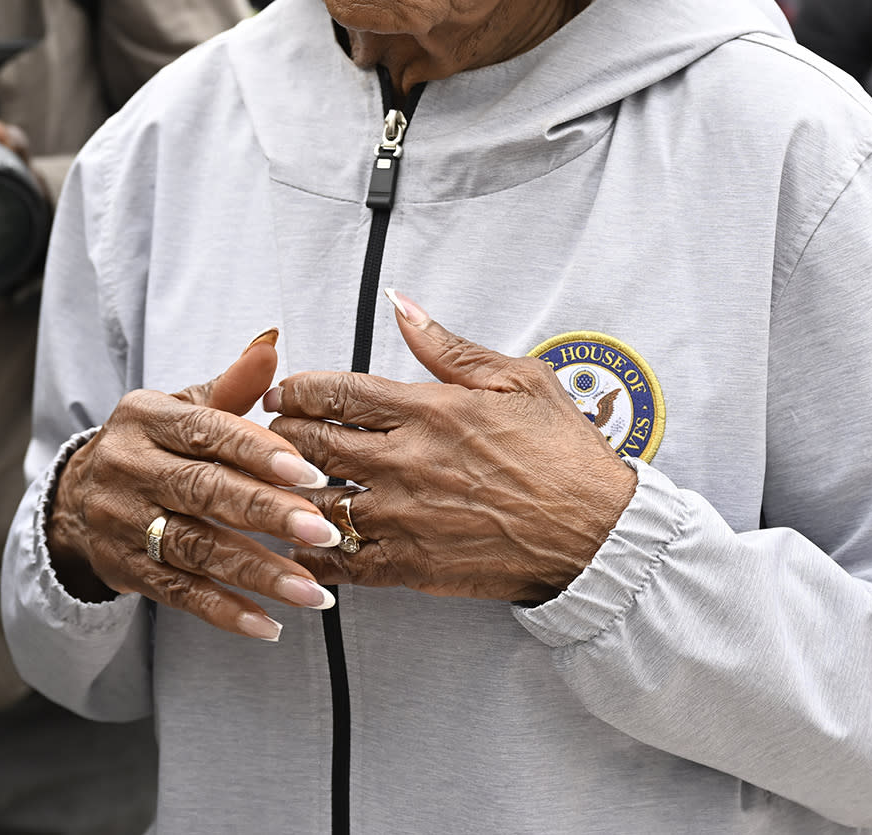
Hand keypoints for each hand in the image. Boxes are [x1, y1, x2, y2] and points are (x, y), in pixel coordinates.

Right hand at [47, 329, 342, 640]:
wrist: (78, 495)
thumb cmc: (157, 445)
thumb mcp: (182, 407)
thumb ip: (232, 386)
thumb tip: (271, 344)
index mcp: (146, 418)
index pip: (208, 432)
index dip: (259, 453)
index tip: (310, 472)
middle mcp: (129, 467)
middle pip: (204, 491)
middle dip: (267, 513)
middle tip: (323, 532)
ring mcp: (124, 523)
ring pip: (197, 548)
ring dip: (258, 573)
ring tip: (312, 592)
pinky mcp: (127, 569)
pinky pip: (181, 593)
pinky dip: (226, 611)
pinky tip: (270, 625)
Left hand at [265, 291, 637, 602]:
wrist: (598, 533)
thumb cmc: (566, 456)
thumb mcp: (517, 379)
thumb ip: (447, 346)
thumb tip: (402, 306)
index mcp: (431, 410)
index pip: (336, 391)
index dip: (297, 390)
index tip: (285, 392)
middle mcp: (408, 460)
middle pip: (312, 443)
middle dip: (282, 435)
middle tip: (273, 434)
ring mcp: (405, 516)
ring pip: (317, 500)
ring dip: (289, 491)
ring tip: (279, 486)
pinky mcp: (411, 564)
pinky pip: (343, 560)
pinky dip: (314, 552)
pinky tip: (304, 543)